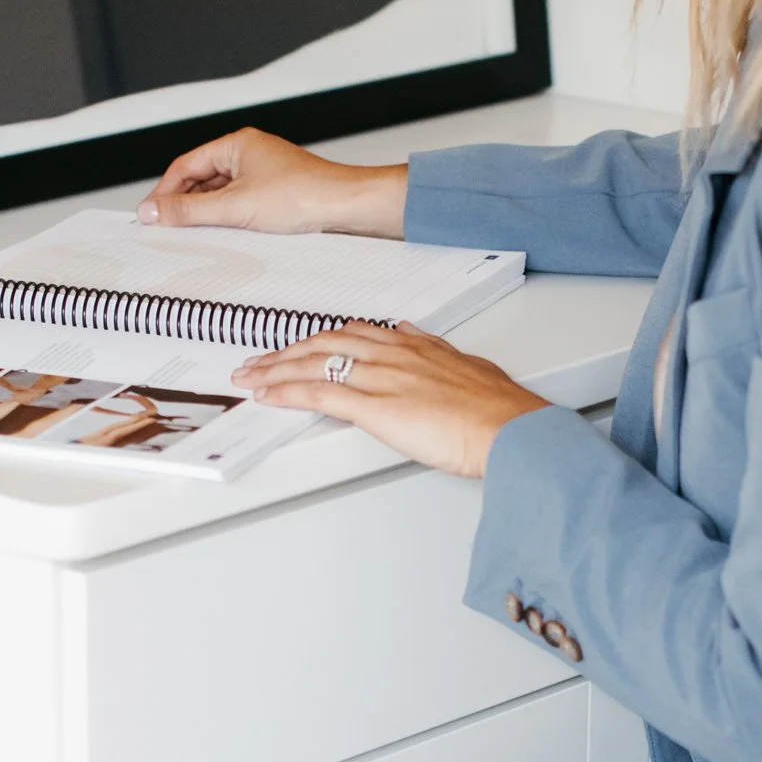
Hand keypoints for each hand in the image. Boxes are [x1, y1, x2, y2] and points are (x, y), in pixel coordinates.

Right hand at [138, 126, 405, 235]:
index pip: (186, 165)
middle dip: (183, 204)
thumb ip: (189, 210)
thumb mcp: (235, 207)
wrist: (348, 208)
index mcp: (237, 144)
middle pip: (201, 179)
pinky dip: (227, 220)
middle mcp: (250, 154)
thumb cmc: (304, 197)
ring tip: (194, 237)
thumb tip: (152, 211)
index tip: (150, 216)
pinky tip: (224, 237)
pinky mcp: (275, 194)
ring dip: (206, 214)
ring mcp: (264, 174)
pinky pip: (239, 205)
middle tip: (166, 230)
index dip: (164, 191)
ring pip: (220, 194)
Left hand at [235, 322, 548, 478]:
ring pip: (314, 363)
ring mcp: (381, 378)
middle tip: (261, 359)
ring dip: (276, 368)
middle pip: (325, 344)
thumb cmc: (499, 409)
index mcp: (414, 347)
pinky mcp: (374, 407)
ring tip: (251, 375)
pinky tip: (267, 395)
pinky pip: (319, 393)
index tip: (303, 345)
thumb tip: (413, 334)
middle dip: (288, 351)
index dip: (322, 340)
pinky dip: (287, 392)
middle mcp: (392, 355)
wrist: (509, 428)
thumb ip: (437, 350)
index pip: (354, 334)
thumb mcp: (469, 366)